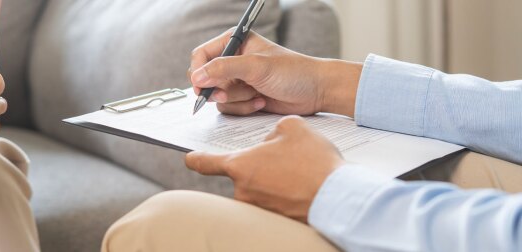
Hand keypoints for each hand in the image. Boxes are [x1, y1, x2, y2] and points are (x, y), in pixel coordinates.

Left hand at [184, 116, 342, 222]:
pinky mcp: (273, 219)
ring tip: (300, 173)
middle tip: (286, 159)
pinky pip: (274, 199)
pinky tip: (304, 185)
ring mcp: (257, 208)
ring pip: (260, 186)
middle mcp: (242, 190)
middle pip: (242, 172)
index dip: (195, 158)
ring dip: (274, 179)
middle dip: (259, 164)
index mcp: (240, 166)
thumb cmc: (314, 162)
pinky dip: (285, 192)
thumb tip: (270, 141)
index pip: (204, 162)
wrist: (338, 198)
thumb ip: (272, 130)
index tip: (190, 157)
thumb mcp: (292, 128)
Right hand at [189, 29, 362, 116]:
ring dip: (236, 100)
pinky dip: (244, 108)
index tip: (201, 86)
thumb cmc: (293, 72)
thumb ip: (225, 69)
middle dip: (219, 89)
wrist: (316, 92)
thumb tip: (197, 77)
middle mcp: (233, 61)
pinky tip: (261, 102)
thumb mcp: (257, 67)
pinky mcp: (244, 97)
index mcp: (235, 43)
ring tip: (256, 95)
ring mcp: (238, 80)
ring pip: (217, 96)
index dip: (198, 72)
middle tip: (228, 94)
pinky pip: (229, 107)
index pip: (201, 55)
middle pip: (206, 79)